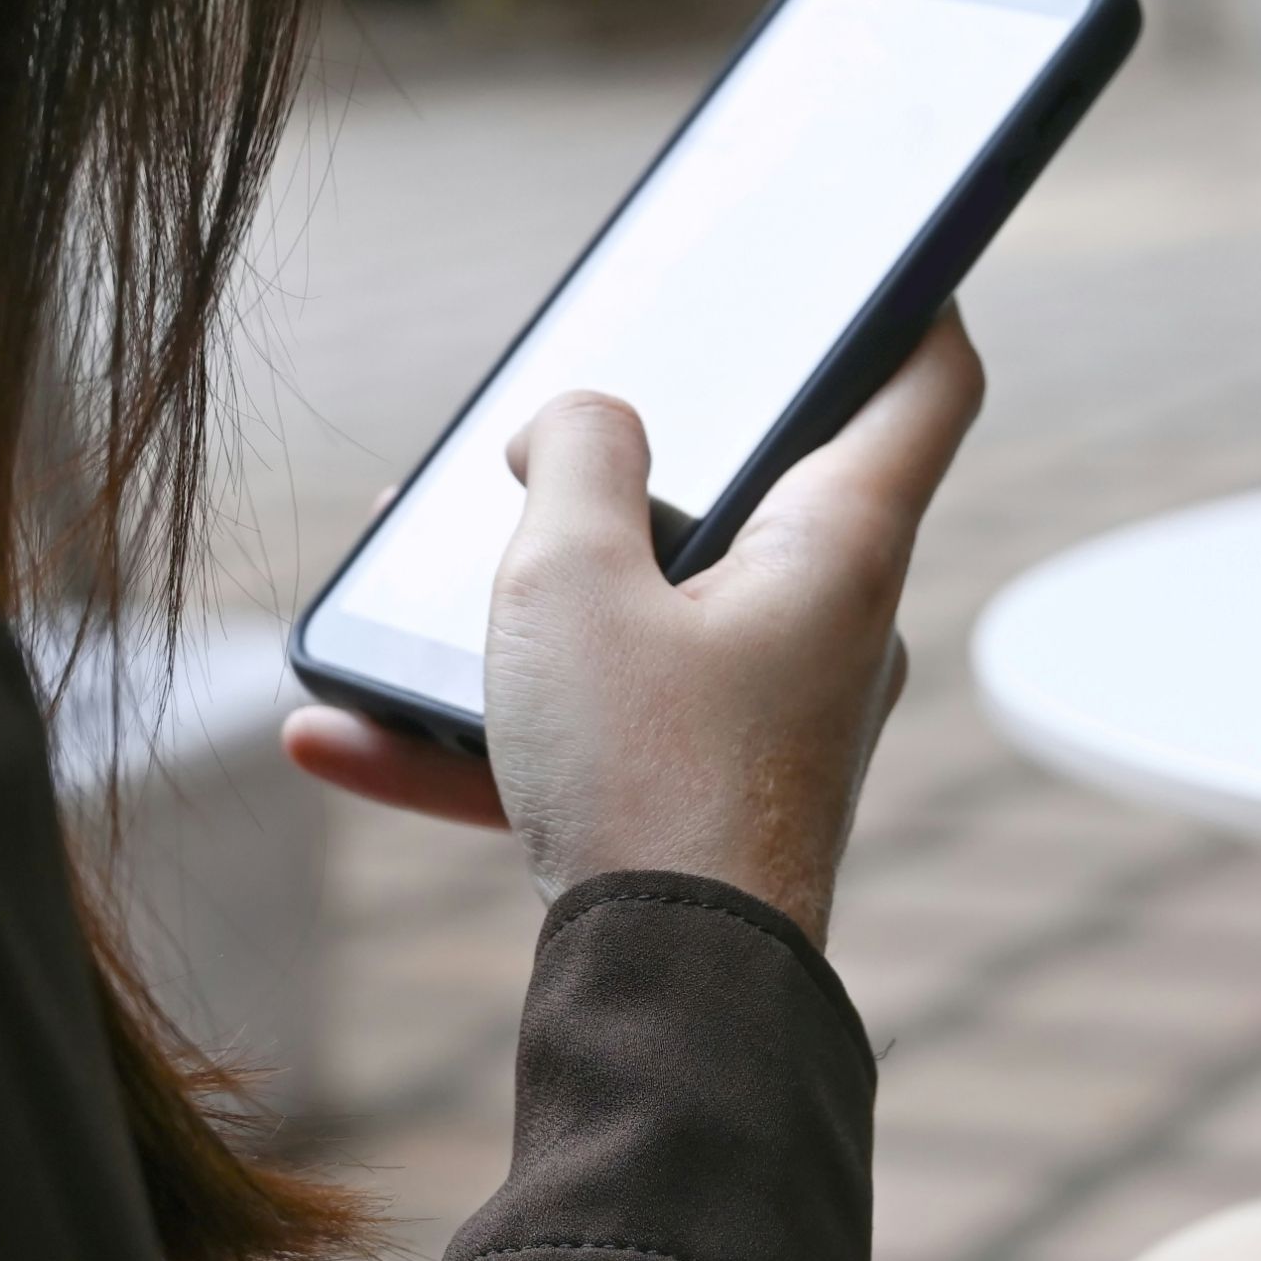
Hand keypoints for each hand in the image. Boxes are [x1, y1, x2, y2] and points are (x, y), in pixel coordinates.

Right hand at [286, 314, 982, 940]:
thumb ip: (575, 461)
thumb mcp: (573, 580)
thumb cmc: (645, 782)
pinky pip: (596, 733)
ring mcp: (773, 720)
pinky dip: (489, 729)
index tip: (871, 252)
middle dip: (622, 467)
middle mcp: (831, 627)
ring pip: (645, 623)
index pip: (923, 384)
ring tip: (390, 588)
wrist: (667, 1009)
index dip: (906, 298)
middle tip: (537, 432)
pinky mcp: (708, 803)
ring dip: (521, 606)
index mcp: (842, 547)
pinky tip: (336, 733)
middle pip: (751, 498)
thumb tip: (581, 422)